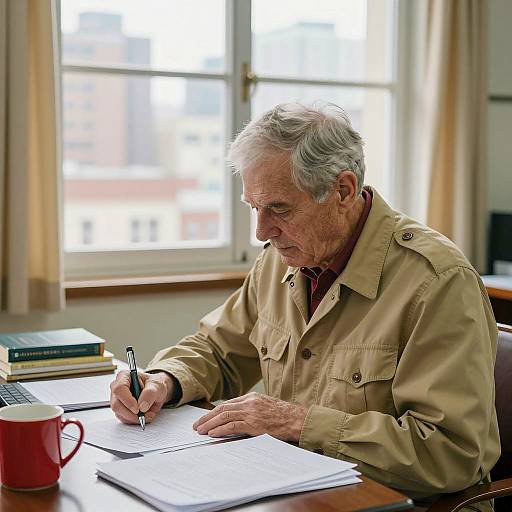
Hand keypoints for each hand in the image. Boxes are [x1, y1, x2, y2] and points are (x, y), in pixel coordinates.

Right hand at [110, 370, 174, 424]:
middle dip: (131, 413)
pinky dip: (135, 420)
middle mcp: (118, 388)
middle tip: (144, 415)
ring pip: (119, 414)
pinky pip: (124, 419)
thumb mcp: (157, 386)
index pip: (119, 389)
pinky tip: (145, 415)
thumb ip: (150, 393)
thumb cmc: (155, 385)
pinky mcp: (120, 410)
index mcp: (125, 376)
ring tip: (148, 414)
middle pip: (116, 404)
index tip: (137, 409)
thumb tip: (141, 406)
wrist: (157, 392)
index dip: (127, 400)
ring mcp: (117, 400)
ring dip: (135, 418)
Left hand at [192, 392, 307, 441]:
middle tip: (197, 425)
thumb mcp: (266, 407)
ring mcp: (251, 412)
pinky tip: (213, 433)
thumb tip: (236, 418)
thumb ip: (252, 409)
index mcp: (252, 397)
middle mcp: (249, 402)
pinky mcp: (254, 423)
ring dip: (210, 424)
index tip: (205, 418)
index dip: (214, 412)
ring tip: (200, 430)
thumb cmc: (284, 416)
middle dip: (207, 417)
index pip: (228, 404)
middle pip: (222, 408)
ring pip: (224, 416)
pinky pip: (233, 425)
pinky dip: (221, 429)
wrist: (297, 419)